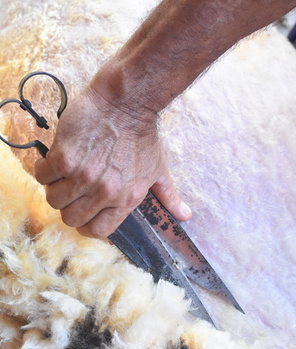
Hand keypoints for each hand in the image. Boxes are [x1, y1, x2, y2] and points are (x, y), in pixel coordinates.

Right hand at [34, 83, 190, 238]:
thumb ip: (168, 197)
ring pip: (54, 199)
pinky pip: (42, 176)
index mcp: (126, 200)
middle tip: (72, 187)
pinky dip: (45, 169)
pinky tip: (56, 158)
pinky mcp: (64, 157)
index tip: (82, 211)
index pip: (96, 231)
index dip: (86, 224)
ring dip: (55, 187)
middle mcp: (105, 192)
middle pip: (71, 218)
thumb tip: (184, 216)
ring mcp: (83, 176)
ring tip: (65, 171)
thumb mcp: (159, 171)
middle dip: (69, 206)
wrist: (127, 101)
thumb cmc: (143, 136)